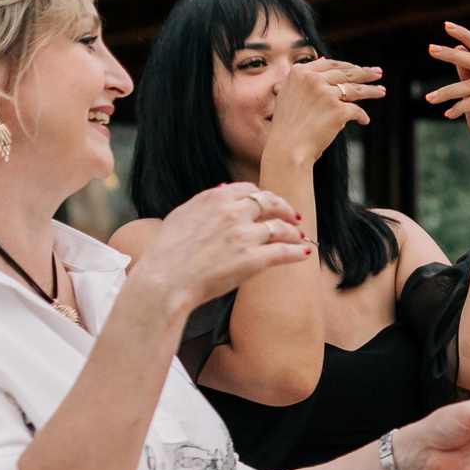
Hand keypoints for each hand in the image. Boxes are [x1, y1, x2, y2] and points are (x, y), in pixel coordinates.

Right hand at [126, 183, 309, 320]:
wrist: (165, 280)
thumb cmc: (167, 253)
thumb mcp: (181, 216)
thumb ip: (203, 203)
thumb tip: (220, 192)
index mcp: (214, 198)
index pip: (248, 189)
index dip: (262, 196)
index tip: (268, 203)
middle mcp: (232, 212)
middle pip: (269, 202)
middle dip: (285, 208)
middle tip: (294, 216)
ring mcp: (244, 235)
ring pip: (280, 227)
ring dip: (294, 231)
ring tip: (300, 237)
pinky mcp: (253, 259)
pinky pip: (284, 251)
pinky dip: (297, 251)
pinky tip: (305, 253)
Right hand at [265, 57, 382, 167]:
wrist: (287, 148)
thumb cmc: (288, 126)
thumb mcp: (289, 93)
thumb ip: (305, 78)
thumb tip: (323, 59)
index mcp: (299, 72)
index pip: (329, 65)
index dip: (346, 66)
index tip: (357, 68)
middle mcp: (312, 79)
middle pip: (345, 73)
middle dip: (364, 73)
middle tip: (378, 73)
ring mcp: (326, 94)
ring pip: (355, 89)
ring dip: (371, 90)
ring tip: (382, 91)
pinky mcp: (338, 110)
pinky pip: (356, 111)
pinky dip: (362, 117)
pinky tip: (365, 121)